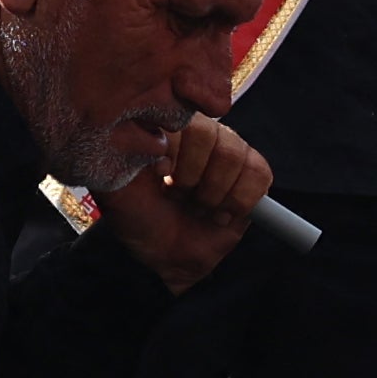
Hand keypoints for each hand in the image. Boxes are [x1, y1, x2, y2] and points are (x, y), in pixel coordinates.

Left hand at [102, 112, 268, 291]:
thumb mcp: (117, 187)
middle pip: (213, 137)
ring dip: (214, 193)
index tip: (161, 177)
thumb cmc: (140, 219)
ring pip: (236, 156)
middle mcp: (201, 134)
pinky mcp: (253, 174)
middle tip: (177, 196)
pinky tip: (219, 214)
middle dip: (193, 178)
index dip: (176, 155)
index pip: (183, 121)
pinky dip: (240, 201)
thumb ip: (123, 156)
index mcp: (168, 129)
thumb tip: (149, 138)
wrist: (165, 256)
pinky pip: (260, 175)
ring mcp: (230, 152)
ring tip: (197, 207)